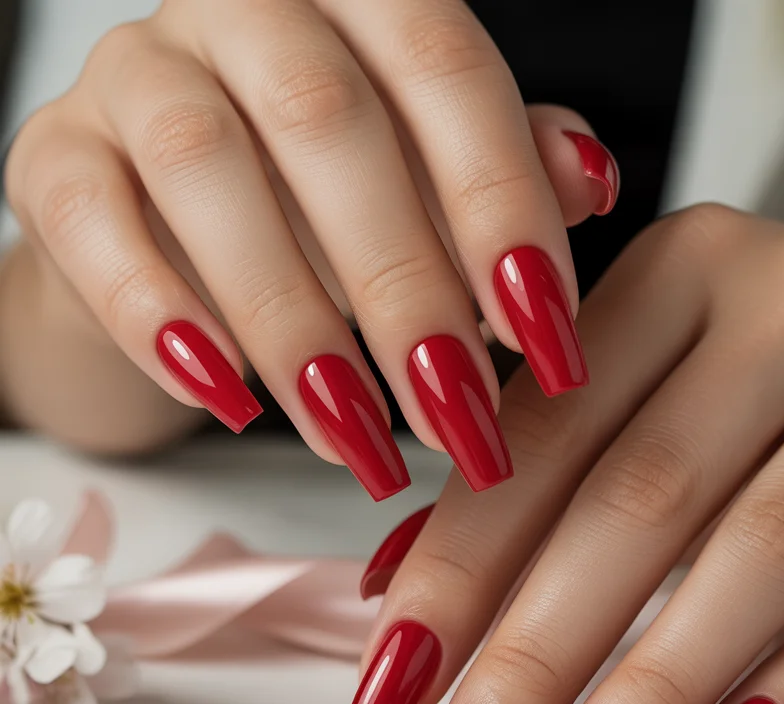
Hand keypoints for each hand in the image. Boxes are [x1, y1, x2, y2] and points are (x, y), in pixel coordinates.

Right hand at [3, 0, 616, 495]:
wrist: (182, 231)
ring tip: (359, 441)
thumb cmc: (328, 207)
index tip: (549, 346)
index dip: (504, 210)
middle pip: (331, 126)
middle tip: (462, 424)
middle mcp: (244, 9)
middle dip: (408, 294)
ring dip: (296, 327)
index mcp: (359, 0)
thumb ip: (506, 170)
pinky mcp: (54, 154)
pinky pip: (90, 222)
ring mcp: (137, 71)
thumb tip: (592, 182)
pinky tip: (230, 399)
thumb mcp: (433, 188)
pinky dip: (162, 318)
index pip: (446, 72)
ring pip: (209, 171)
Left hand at [347, 205, 783, 703]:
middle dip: (534, 661)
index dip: (454, 574)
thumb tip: (397, 598)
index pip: (544, 435)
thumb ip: (530, 470)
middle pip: (644, 500)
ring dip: (649, 699)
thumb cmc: (755, 379)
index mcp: (680, 266)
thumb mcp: (639, 382)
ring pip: (768, 555)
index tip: (385, 700)